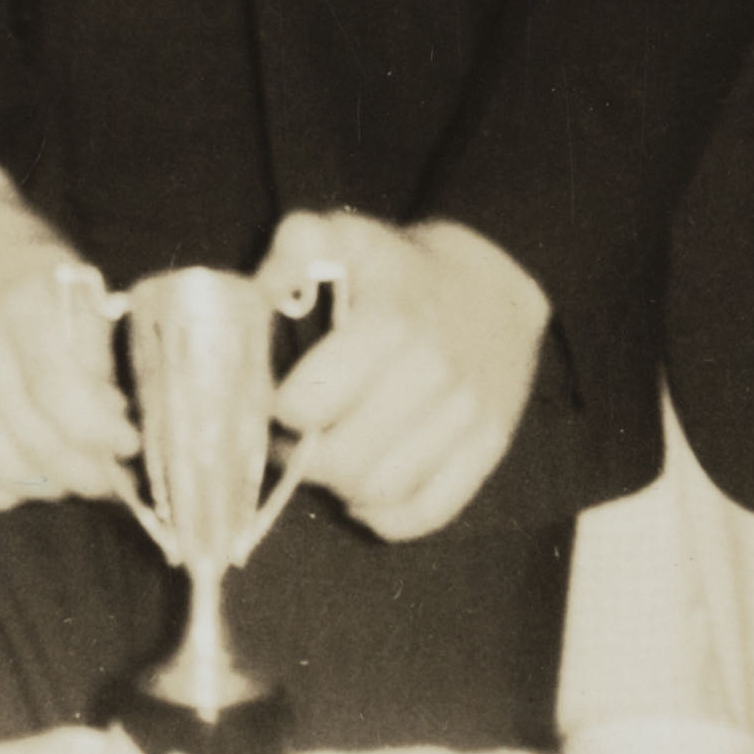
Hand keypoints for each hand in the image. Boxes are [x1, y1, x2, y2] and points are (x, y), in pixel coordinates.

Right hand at [0, 143, 131, 514]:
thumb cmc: (26, 263)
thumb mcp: (79, 289)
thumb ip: (95, 360)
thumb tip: (109, 430)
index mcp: (17, 302)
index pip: (58, 394)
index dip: (100, 436)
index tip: (128, 445)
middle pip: (29, 440)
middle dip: (81, 472)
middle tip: (109, 476)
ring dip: (43, 486)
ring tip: (72, 476)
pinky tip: (26, 478)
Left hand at [265, 212, 550, 541]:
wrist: (492, 285)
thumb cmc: (402, 267)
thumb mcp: (349, 235)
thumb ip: (298, 245)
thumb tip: (261, 286)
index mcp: (393, 322)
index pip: (309, 403)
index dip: (273, 409)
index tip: (265, 400)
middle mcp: (435, 374)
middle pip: (342, 459)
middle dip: (300, 458)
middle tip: (286, 441)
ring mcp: (467, 417)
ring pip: (382, 492)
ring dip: (339, 488)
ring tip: (324, 461)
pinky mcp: (489, 449)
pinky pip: (430, 512)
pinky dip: (388, 517)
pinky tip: (364, 493)